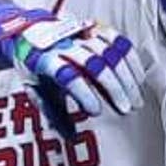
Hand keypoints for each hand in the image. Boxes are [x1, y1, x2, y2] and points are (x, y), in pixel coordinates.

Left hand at [0, 10, 144, 136]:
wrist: (28, 34)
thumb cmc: (35, 68)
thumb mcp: (36, 89)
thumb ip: (52, 111)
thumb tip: (71, 137)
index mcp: (44, 60)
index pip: (67, 75)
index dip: (83, 93)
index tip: (96, 111)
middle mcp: (63, 44)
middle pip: (93, 63)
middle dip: (112, 87)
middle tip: (125, 109)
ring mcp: (79, 33)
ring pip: (109, 51)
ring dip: (126, 77)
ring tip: (135, 100)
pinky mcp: (93, 27)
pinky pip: (117, 40)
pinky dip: (130, 59)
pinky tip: (138, 78)